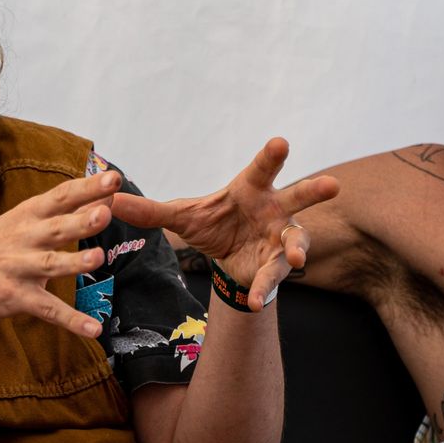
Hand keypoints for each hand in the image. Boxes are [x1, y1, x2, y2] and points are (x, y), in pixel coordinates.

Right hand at [0, 169, 120, 338]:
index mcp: (29, 215)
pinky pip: (48, 310)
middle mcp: (24, 238)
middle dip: (81, 221)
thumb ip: (66, 212)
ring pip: (51, 265)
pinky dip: (71, 320)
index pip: (62, 196)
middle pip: (57, 228)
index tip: (113, 179)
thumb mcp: (24, 221)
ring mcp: (18, 268)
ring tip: (98, 258)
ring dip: (74, 262)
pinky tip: (94, 328)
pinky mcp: (16, 298)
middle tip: (105, 213)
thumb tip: (107, 197)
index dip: (87, 187)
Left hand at [109, 138, 338, 308]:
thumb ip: (151, 211)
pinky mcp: (278, 265)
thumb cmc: (213, 223)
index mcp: (251, 188)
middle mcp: (275, 208)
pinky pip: (275, 276)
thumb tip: (110, 200)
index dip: (272, 156)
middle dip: (315, 190)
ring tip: (294, 259)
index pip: (262, 168)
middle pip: (298, 195)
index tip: (281, 142)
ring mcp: (282, 237)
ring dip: (296, 249)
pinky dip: (264, 288)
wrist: (228, 257)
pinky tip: (255, 300)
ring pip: (297, 240)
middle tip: (333, 185)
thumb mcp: (182, 217)